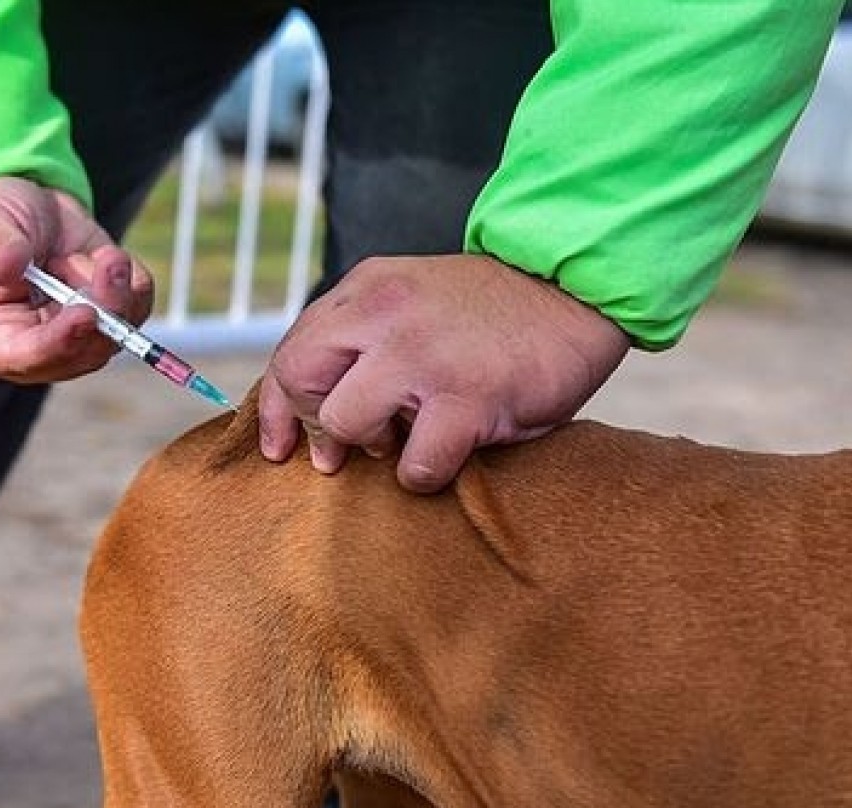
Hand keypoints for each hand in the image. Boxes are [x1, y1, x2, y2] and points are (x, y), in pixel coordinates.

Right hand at [0, 176, 153, 382]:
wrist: (28, 207)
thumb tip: (10, 268)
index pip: (22, 358)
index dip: (57, 343)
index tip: (85, 315)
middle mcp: (32, 349)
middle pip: (78, 356)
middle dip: (103, 313)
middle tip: (110, 264)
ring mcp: (73, 338)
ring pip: (113, 337)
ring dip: (116, 289)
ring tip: (99, 253)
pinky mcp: (106, 320)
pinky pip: (136, 311)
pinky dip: (132, 282)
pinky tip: (106, 257)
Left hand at [258, 254, 630, 492]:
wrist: (575, 291)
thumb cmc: (494, 312)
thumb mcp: (413, 297)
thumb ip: (365, 332)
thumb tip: (314, 398)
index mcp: (368, 289)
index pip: (291, 352)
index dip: (277, 407)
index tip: (281, 446)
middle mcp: (384, 315)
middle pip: (301, 380)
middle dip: (314, 426)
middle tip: (341, 452)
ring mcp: (422, 355)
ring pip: (346, 423)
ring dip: (373, 447)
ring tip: (408, 439)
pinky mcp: (466, 397)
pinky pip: (414, 464)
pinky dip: (424, 474)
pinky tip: (449, 455)